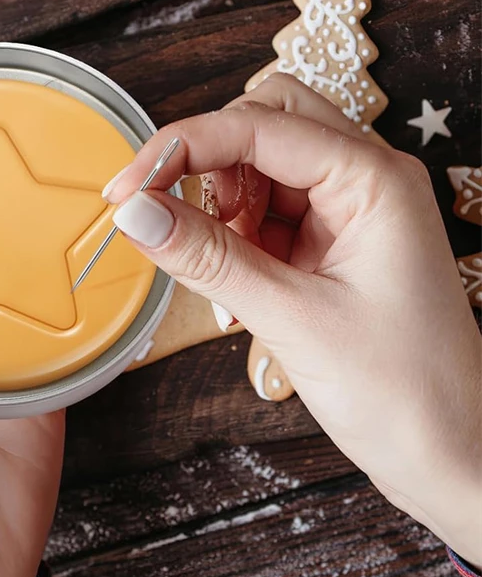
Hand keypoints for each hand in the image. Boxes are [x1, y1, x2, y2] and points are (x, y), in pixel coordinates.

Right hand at [106, 73, 481, 566]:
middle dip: (205, 159)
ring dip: (218, 199)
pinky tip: (228, 271)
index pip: (261, 125)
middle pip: (266, 121)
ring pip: (262, 164)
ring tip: (209, 258)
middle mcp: (367, 180)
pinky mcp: (333, 243)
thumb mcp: (294, 320)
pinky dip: (233, 231)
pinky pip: (267, 210)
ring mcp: (351, 211)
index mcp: (375, 180)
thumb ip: (209, 257)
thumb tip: (136, 212)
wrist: (449, 455)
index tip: (126, 185)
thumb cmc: (405, 394)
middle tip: (157, 208)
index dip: (184, 146)